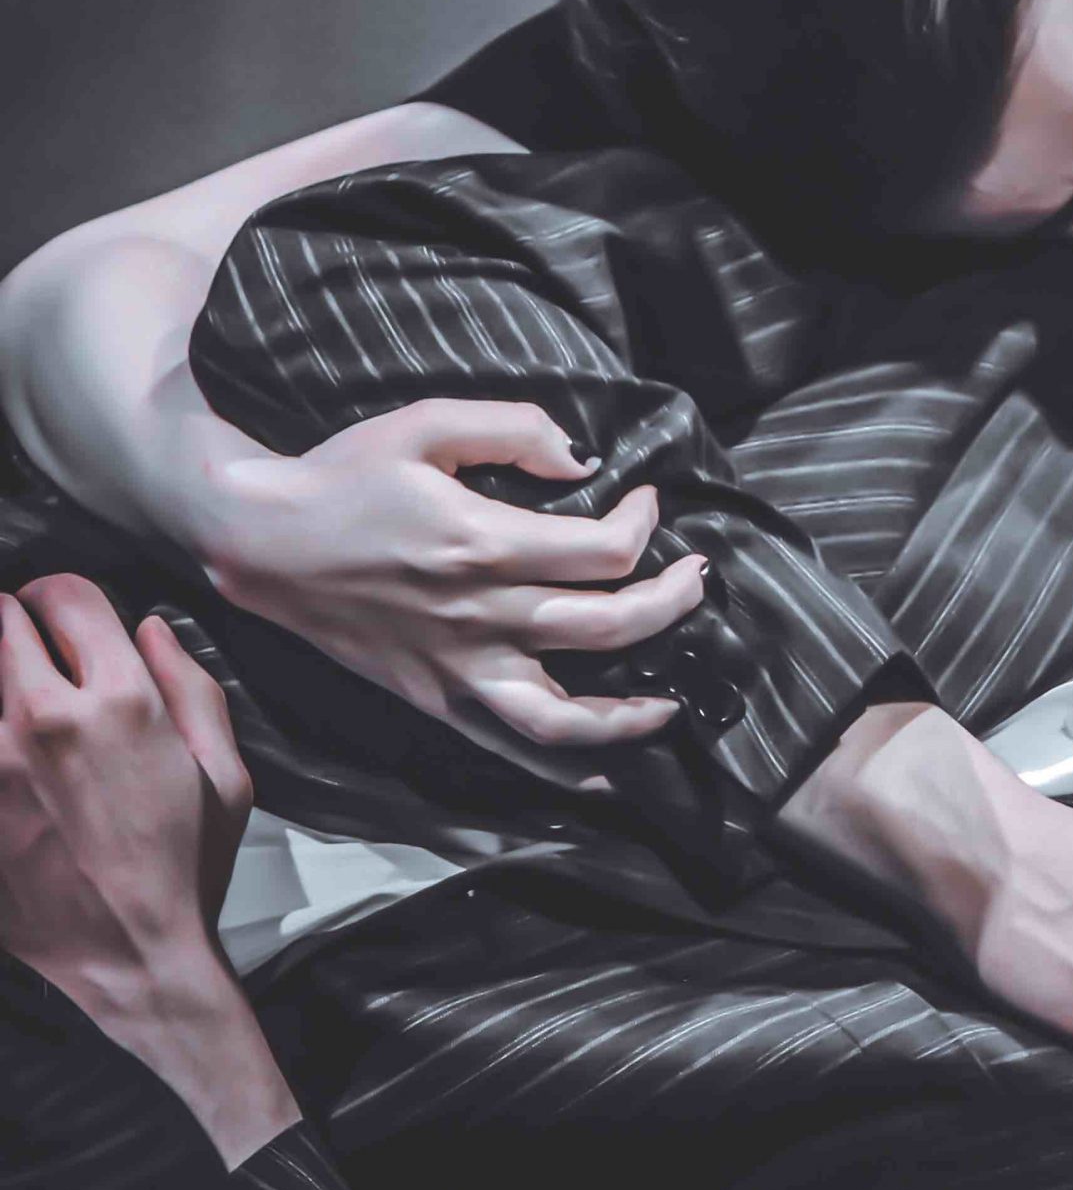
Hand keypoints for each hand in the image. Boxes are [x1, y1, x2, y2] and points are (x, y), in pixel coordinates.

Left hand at [0, 575, 299, 1165]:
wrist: (130, 959)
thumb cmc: (188, 868)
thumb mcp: (228, 775)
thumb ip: (193, 687)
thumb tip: (151, 630)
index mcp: (124, 702)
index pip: (66, 596)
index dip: (67, 597)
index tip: (69, 618)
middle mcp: (47, 719)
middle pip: (0, 621)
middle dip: (19, 628)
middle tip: (35, 655)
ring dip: (2, 684)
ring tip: (24, 714)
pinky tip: (16, 762)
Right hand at [191, 399, 698, 745]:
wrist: (258, 539)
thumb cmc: (343, 474)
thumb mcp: (425, 422)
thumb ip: (514, 429)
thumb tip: (584, 462)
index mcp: (481, 543)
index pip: (604, 552)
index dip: (646, 524)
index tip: (649, 502)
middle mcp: (477, 614)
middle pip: (610, 625)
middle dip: (674, 602)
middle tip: (697, 578)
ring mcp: (456, 667)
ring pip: (566, 715)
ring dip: (634, 713)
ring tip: (676, 700)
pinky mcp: (434, 699)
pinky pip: (510, 747)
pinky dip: (566, 766)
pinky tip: (605, 767)